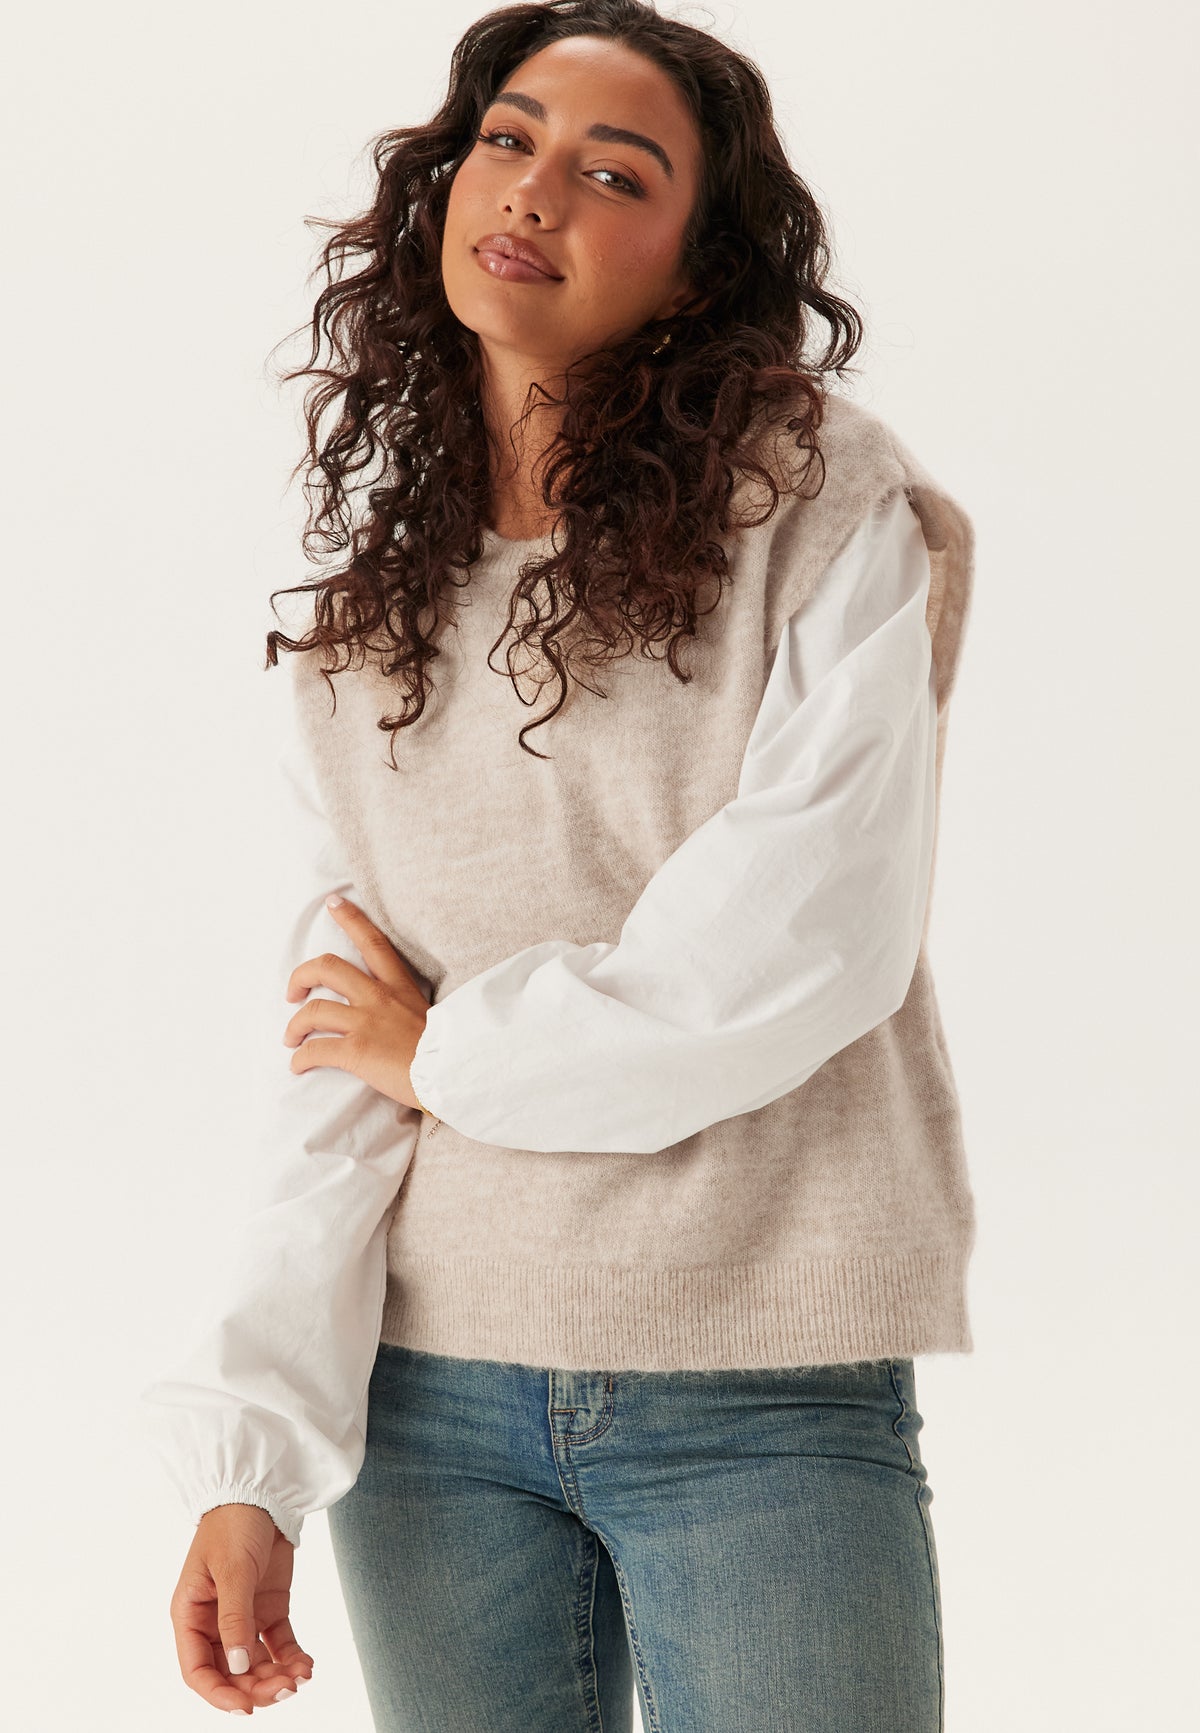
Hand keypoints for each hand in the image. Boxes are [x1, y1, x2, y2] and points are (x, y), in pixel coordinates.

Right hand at [170, 1503, 313, 1713]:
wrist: (262, 1491)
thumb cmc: (234, 1523)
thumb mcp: (232, 1569)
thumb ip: (234, 1618)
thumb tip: (238, 1667)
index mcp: (191, 1615)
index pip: (198, 1670)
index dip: (219, 1694)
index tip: (246, 1707)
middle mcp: (214, 1622)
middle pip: (230, 1673)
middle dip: (256, 1687)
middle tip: (286, 1689)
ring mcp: (243, 1616)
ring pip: (256, 1664)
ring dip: (276, 1676)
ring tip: (300, 1676)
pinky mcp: (269, 1607)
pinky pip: (278, 1644)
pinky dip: (291, 1658)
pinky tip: (306, 1665)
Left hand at [283, 893, 429, 1111]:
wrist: (451, 1075)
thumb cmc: (444, 1052)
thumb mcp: (429, 1015)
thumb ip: (404, 1008)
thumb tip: (390, 1017)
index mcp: (399, 986)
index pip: (373, 942)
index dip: (351, 919)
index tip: (333, 904)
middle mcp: (379, 998)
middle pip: (328, 968)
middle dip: (301, 976)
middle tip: (293, 993)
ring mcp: (366, 1023)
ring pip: (313, 1010)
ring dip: (294, 1025)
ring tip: (291, 1039)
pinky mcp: (357, 1051)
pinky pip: (315, 1050)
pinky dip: (301, 1058)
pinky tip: (298, 1065)